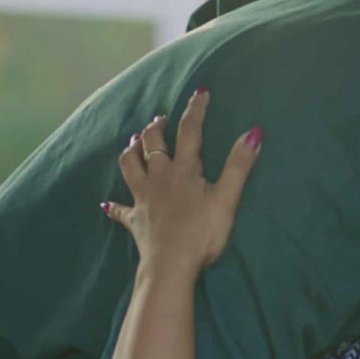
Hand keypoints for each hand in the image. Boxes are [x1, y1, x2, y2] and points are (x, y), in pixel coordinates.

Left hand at [101, 89, 261, 275]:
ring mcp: (143, 198)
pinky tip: (106, 204)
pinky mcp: (135, 220)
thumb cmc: (202, 233)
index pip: (190, 132)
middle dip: (155, 128)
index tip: (200, 92)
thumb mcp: (227, 198)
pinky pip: (119, 210)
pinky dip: (113, 206)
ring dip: (131, 151)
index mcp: (184, 170)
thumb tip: (254, 132)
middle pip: (152, 144)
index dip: (195, 110)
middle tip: (159, 119)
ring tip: (133, 142)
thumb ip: (239, 165)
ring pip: (129, 166)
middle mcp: (159, 178)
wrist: (171, 266)